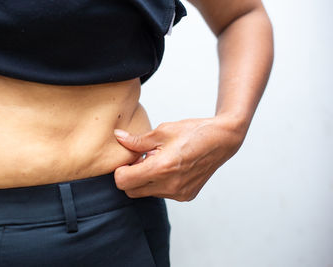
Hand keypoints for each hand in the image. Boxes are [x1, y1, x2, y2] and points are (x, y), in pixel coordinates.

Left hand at [113, 116, 246, 200]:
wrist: (221, 140)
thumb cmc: (193, 132)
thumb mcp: (163, 131)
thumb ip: (137, 140)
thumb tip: (118, 137)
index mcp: (161, 168)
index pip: (123, 182)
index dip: (120, 170)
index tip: (129, 160)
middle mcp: (169, 186)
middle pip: (131, 192)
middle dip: (130, 177)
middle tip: (142, 159)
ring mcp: (178, 193)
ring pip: (146, 193)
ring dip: (145, 180)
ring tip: (159, 161)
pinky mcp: (186, 196)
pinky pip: (162, 194)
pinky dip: (159, 183)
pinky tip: (170, 168)